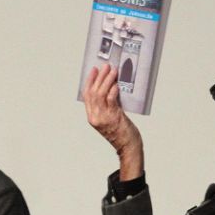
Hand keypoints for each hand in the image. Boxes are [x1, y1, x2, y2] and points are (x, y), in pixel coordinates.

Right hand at [83, 64, 143, 179]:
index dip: (89, 81)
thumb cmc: (121, 133)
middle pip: (93, 92)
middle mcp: (95, 117)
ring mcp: (103, 118)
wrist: (128, 147)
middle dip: (99, 77)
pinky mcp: (113, 117)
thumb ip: (107, 106)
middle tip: (105, 67)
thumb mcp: (109, 119)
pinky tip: (116, 84)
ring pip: (101, 94)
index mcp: (92, 117)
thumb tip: (110, 87)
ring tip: (113, 71)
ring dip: (107, 80)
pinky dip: (113, 90)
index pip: (86, 95)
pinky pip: (111, 100)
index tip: (94, 70)